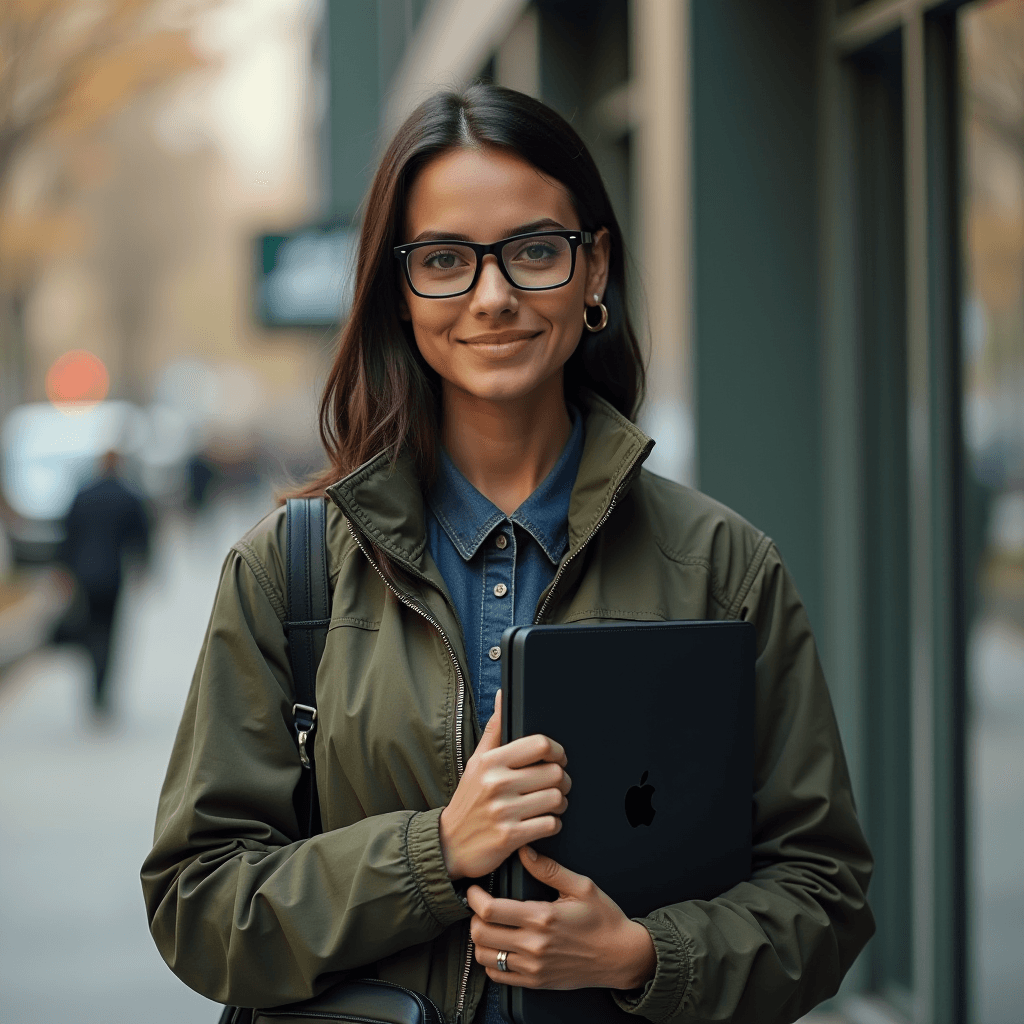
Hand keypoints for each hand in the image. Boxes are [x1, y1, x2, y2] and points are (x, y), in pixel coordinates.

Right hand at [439, 691, 570, 879]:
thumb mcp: (477, 761)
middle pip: (554, 773)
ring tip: (551, 804)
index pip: (540, 745)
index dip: (557, 751)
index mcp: (491, 761)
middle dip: (562, 780)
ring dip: (560, 803)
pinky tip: (542, 822)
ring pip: (556, 799)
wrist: (450, 843)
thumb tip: (502, 695)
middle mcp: (497, 783)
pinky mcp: (510, 836)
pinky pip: (550, 824)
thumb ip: (494, 729)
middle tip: (557, 784)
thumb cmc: (468, 800)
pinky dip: (552, 824)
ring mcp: (504, 811)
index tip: (557, 758)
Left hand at [467, 846, 656, 990]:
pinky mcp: (536, 982)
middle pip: (481, 934)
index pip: (490, 910)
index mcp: (542, 918)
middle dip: (473, 916)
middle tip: (479, 905)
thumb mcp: (581, 886)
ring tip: (488, 925)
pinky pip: (499, 976)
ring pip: (486, 956)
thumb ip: (549, 869)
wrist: (621, 956)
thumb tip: (525, 851)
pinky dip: (491, 961)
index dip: (474, 897)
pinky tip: (499, 947)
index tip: (474, 889)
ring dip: (480, 939)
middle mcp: (534, 946)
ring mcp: (533, 967)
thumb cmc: (604, 920)